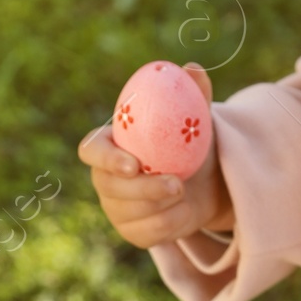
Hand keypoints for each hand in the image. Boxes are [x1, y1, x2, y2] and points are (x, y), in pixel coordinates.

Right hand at [77, 63, 233, 249]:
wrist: (209, 184)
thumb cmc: (192, 144)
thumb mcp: (197, 118)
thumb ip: (194, 93)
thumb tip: (193, 68)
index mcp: (109, 145)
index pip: (91, 151)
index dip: (106, 159)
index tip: (133, 164)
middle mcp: (104, 178)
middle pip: (109, 187)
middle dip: (144, 189)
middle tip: (177, 184)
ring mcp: (116, 208)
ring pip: (132, 212)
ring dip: (165, 204)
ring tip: (185, 191)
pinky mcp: (133, 232)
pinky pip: (149, 233)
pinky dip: (173, 223)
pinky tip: (184, 210)